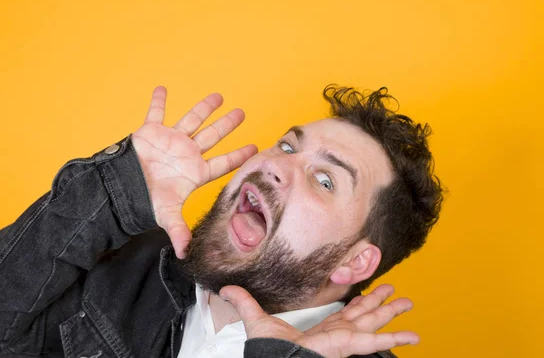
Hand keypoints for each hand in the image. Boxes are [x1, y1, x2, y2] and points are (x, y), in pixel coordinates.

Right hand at [132, 86, 257, 258]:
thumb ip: (178, 230)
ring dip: (204, 107)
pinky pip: (155, 112)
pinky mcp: (151, 131)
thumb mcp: (165, 214)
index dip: (238, 155)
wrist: (120, 189)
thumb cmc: (146, 200)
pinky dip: (158, 100)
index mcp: (195, 171)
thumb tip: (185, 255)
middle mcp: (186, 153)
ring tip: (218, 96)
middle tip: (242, 113)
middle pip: (212, 136)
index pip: (222, 162)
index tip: (255, 148)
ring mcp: (170, 141)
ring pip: (191, 120)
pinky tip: (162, 88)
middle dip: (227, 124)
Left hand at [220, 284, 419, 357]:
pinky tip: (412, 336)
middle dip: (381, 304)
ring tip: (409, 303)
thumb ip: (245, 303)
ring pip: (373, 322)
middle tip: (396, 291)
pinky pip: (374, 341)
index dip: (360, 303)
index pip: (346, 315)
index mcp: (323, 330)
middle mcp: (338, 335)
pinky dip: (395, 338)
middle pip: (365, 316)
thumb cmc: (268, 352)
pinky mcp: (349, 346)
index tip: (370, 292)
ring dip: (391, 313)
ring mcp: (346, 340)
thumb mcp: (257, 321)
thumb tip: (226, 288)